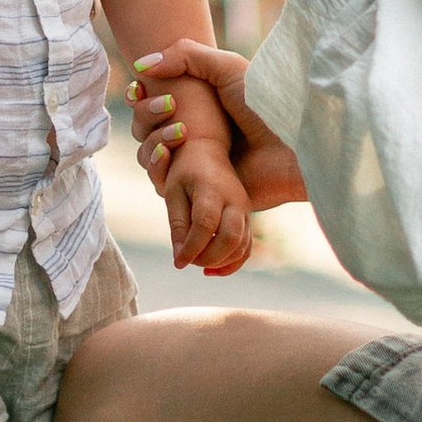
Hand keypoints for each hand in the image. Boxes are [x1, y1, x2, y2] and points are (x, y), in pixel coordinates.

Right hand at [129, 40, 308, 212]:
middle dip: (146, 115)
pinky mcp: (199, 193)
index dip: (139, 96)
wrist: (293, 145)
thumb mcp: (227, 67)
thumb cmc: (266, 102)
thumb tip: (142, 66)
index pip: (150, 103)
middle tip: (170, 108)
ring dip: (151, 142)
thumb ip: (185, 56)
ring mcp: (194, 165)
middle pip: (143, 129)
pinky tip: (168, 155)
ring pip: (149, 158)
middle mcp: (192, 136)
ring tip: (178, 134)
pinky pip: (162, 186)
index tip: (140, 87)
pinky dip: (158, 169)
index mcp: (197, 107)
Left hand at [165, 134, 254, 278]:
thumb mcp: (173, 192)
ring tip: (197, 262)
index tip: (177, 262)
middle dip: (208, 258)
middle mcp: (234, 200)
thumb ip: (177, 224)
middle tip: (188, 261)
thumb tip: (180, 257)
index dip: (191, 248)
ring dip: (219, 262)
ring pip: (241, 246)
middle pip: (230, 238)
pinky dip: (231, 263)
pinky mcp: (248, 219)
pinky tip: (210, 270)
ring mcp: (245, 210)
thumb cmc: (184, 171)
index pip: (205, 225)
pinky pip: (246, 248)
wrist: (207, 151)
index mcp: (212, 189)